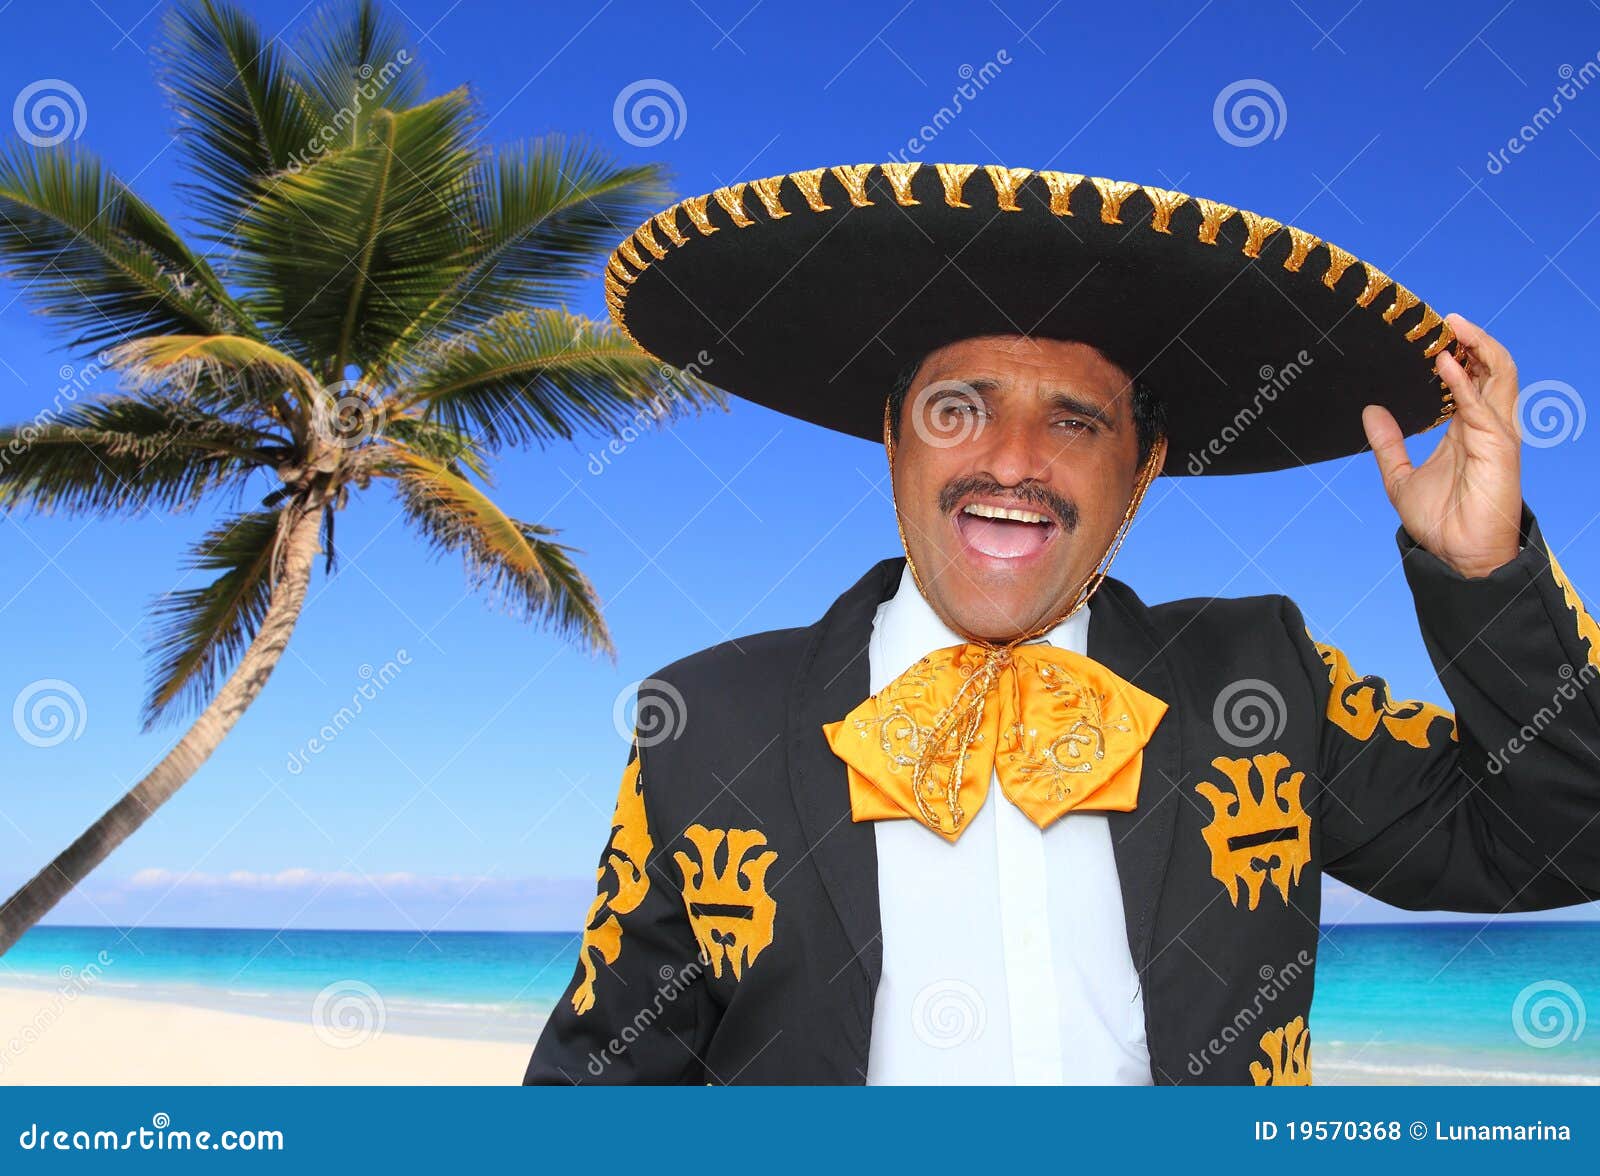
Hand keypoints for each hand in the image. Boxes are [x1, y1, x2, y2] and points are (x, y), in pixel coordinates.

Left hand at [1361, 312, 1522, 578]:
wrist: (1456, 554)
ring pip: (1499, 373)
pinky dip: (1464, 379)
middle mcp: (1484, 424)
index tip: (1427, 334)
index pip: (1469, 377)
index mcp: (1465, 428)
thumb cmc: (1439, 521)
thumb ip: (1387, 443)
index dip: (1454, 352)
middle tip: (1443, 319)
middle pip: (1489, 367)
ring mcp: (1495, 431)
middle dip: (1471, 340)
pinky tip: (1443, 361)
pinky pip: (1480, 403)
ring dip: (1477, 346)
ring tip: (1452, 325)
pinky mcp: (1497, 444)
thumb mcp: (1399, 476)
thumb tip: (1370, 411)